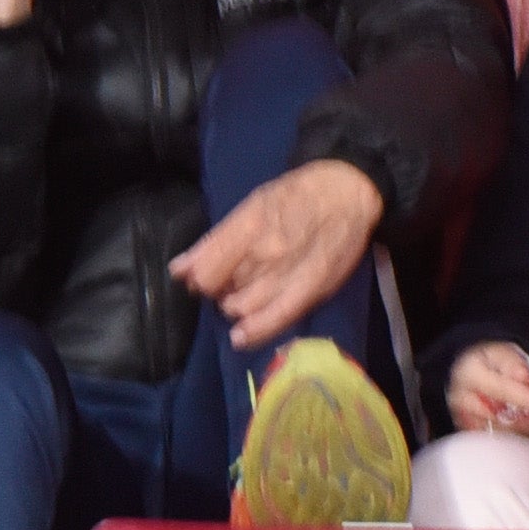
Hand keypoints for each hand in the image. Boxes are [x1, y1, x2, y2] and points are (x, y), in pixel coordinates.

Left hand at [174, 159, 388, 346]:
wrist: (349, 193)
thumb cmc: (296, 195)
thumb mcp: (251, 205)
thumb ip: (215, 240)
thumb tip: (179, 270)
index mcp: (250, 224)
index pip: (206, 272)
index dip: (199, 279)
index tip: (204, 277)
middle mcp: (267, 251)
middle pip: (223, 291)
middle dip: (220, 291)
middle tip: (231, 283)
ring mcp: (290, 272)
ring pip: (244, 307)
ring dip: (236, 306)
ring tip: (245, 296)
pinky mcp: (311, 289)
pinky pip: (276, 318)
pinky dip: (254, 330)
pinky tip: (241, 336)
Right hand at [446, 342, 528, 439]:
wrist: (472, 373)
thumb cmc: (490, 362)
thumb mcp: (502, 353)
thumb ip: (513, 364)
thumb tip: (523, 378)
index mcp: (469, 375)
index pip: (501, 389)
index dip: (526, 399)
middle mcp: (464, 400)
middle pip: (502, 417)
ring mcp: (467, 420)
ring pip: (502, 433)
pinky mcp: (474, 433)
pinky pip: (500, 442)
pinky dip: (523, 441)